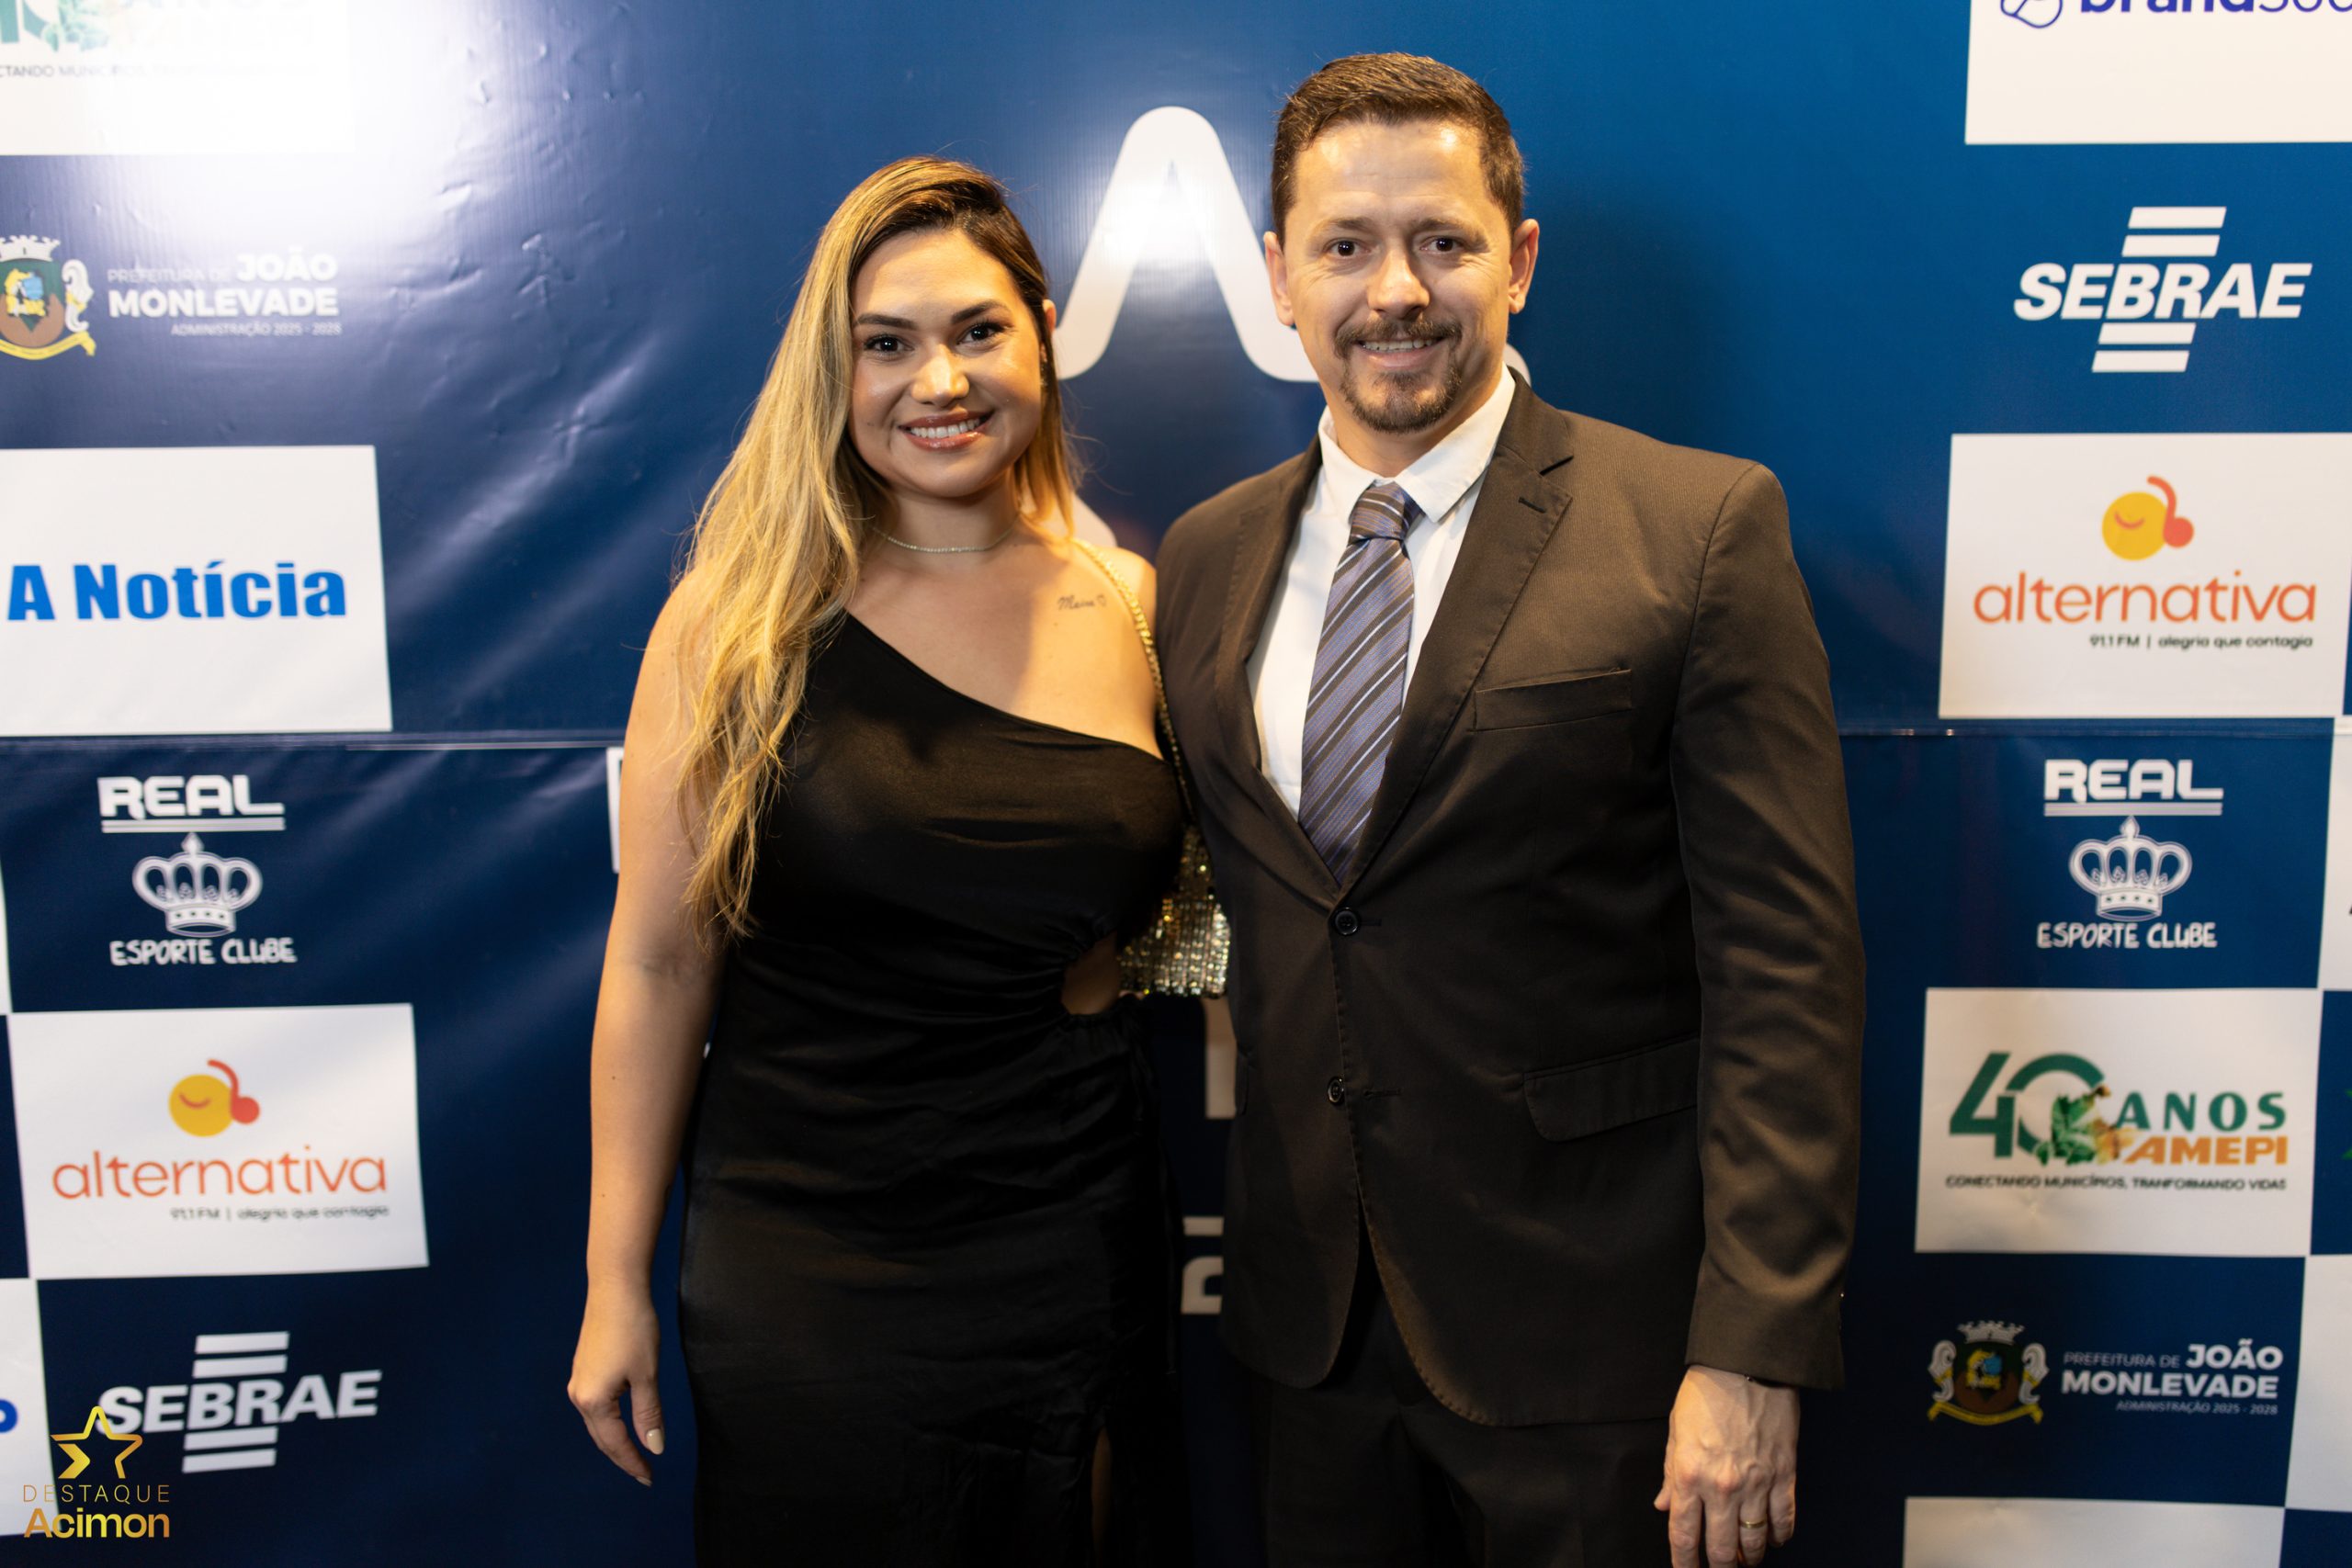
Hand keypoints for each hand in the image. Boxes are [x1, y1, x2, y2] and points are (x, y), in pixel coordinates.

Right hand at [568, 1283, 666, 1483]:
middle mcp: (578, 1395)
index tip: (649, 1478)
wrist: (614, 1288)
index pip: (614, 1443)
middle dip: (622, 1456)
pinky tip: (620, 1423)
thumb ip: (649, 1414)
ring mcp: (579, 1381)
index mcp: (593, 1401)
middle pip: (601, 1437)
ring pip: (597, 1423)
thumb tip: (654, 1448)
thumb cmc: (633, 1328)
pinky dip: (608, 1421)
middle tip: (643, 1473)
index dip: (633, 1462)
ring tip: (634, 1454)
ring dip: (614, 1440)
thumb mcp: (647, 1375)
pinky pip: (595, 1406)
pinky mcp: (583, 1369)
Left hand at [1653, 1364, 1797, 1566]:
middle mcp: (1722, 1487)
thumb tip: (1664, 1506)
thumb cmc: (1705, 1393)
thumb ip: (1671, 1474)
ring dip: (1750, 1557)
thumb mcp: (1676, 1432)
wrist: (1747, 1365)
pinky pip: (1784, 1519)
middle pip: (1722, 1547)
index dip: (1685, 1563)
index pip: (1684, 1535)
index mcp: (1689, 1475)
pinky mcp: (1784, 1475)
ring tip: (1745, 1560)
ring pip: (1754, 1541)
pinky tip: (1773, 1539)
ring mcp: (1756, 1484)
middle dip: (1720, 1566)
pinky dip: (1779, 1536)